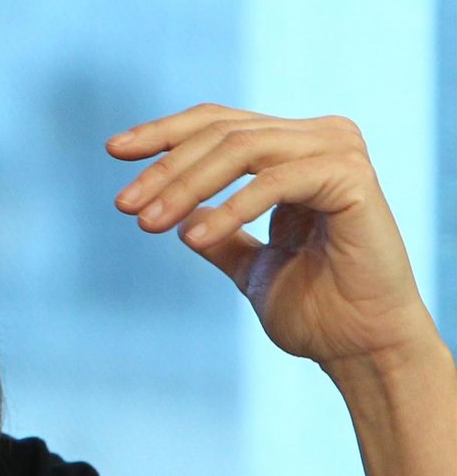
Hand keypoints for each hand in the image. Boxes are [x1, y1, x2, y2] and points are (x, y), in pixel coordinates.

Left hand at [106, 103, 434, 370]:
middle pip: (220, 132)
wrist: (362, 352)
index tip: (114, 152)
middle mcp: (319, 137)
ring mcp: (338, 151)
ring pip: (239, 149)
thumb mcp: (249, 261)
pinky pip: (273, 181)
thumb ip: (217, 229)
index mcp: (295, 148)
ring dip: (185, 186)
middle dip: (164, 168)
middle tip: (125, 204)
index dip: (162, 134)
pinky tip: (192, 238)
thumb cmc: (315, 310)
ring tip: (149, 223)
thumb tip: (175, 210)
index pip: (216, 123)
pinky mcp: (351, 176)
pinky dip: (228, 209)